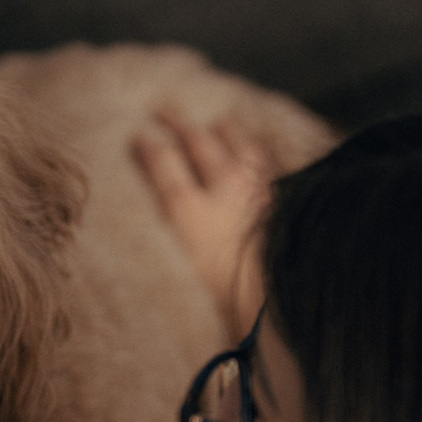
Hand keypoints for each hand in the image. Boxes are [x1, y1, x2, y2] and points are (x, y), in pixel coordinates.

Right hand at [131, 110, 279, 341]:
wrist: (274, 312)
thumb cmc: (218, 300)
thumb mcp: (175, 268)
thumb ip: (163, 224)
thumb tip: (147, 205)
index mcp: (187, 209)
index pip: (161, 160)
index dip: (147, 145)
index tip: (137, 135)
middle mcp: (222, 188)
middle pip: (197, 142)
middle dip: (176, 122)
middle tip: (162, 108)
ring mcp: (258, 190)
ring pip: (238, 142)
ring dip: (222, 129)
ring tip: (214, 121)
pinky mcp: (283, 199)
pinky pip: (269, 161)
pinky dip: (258, 148)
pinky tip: (256, 148)